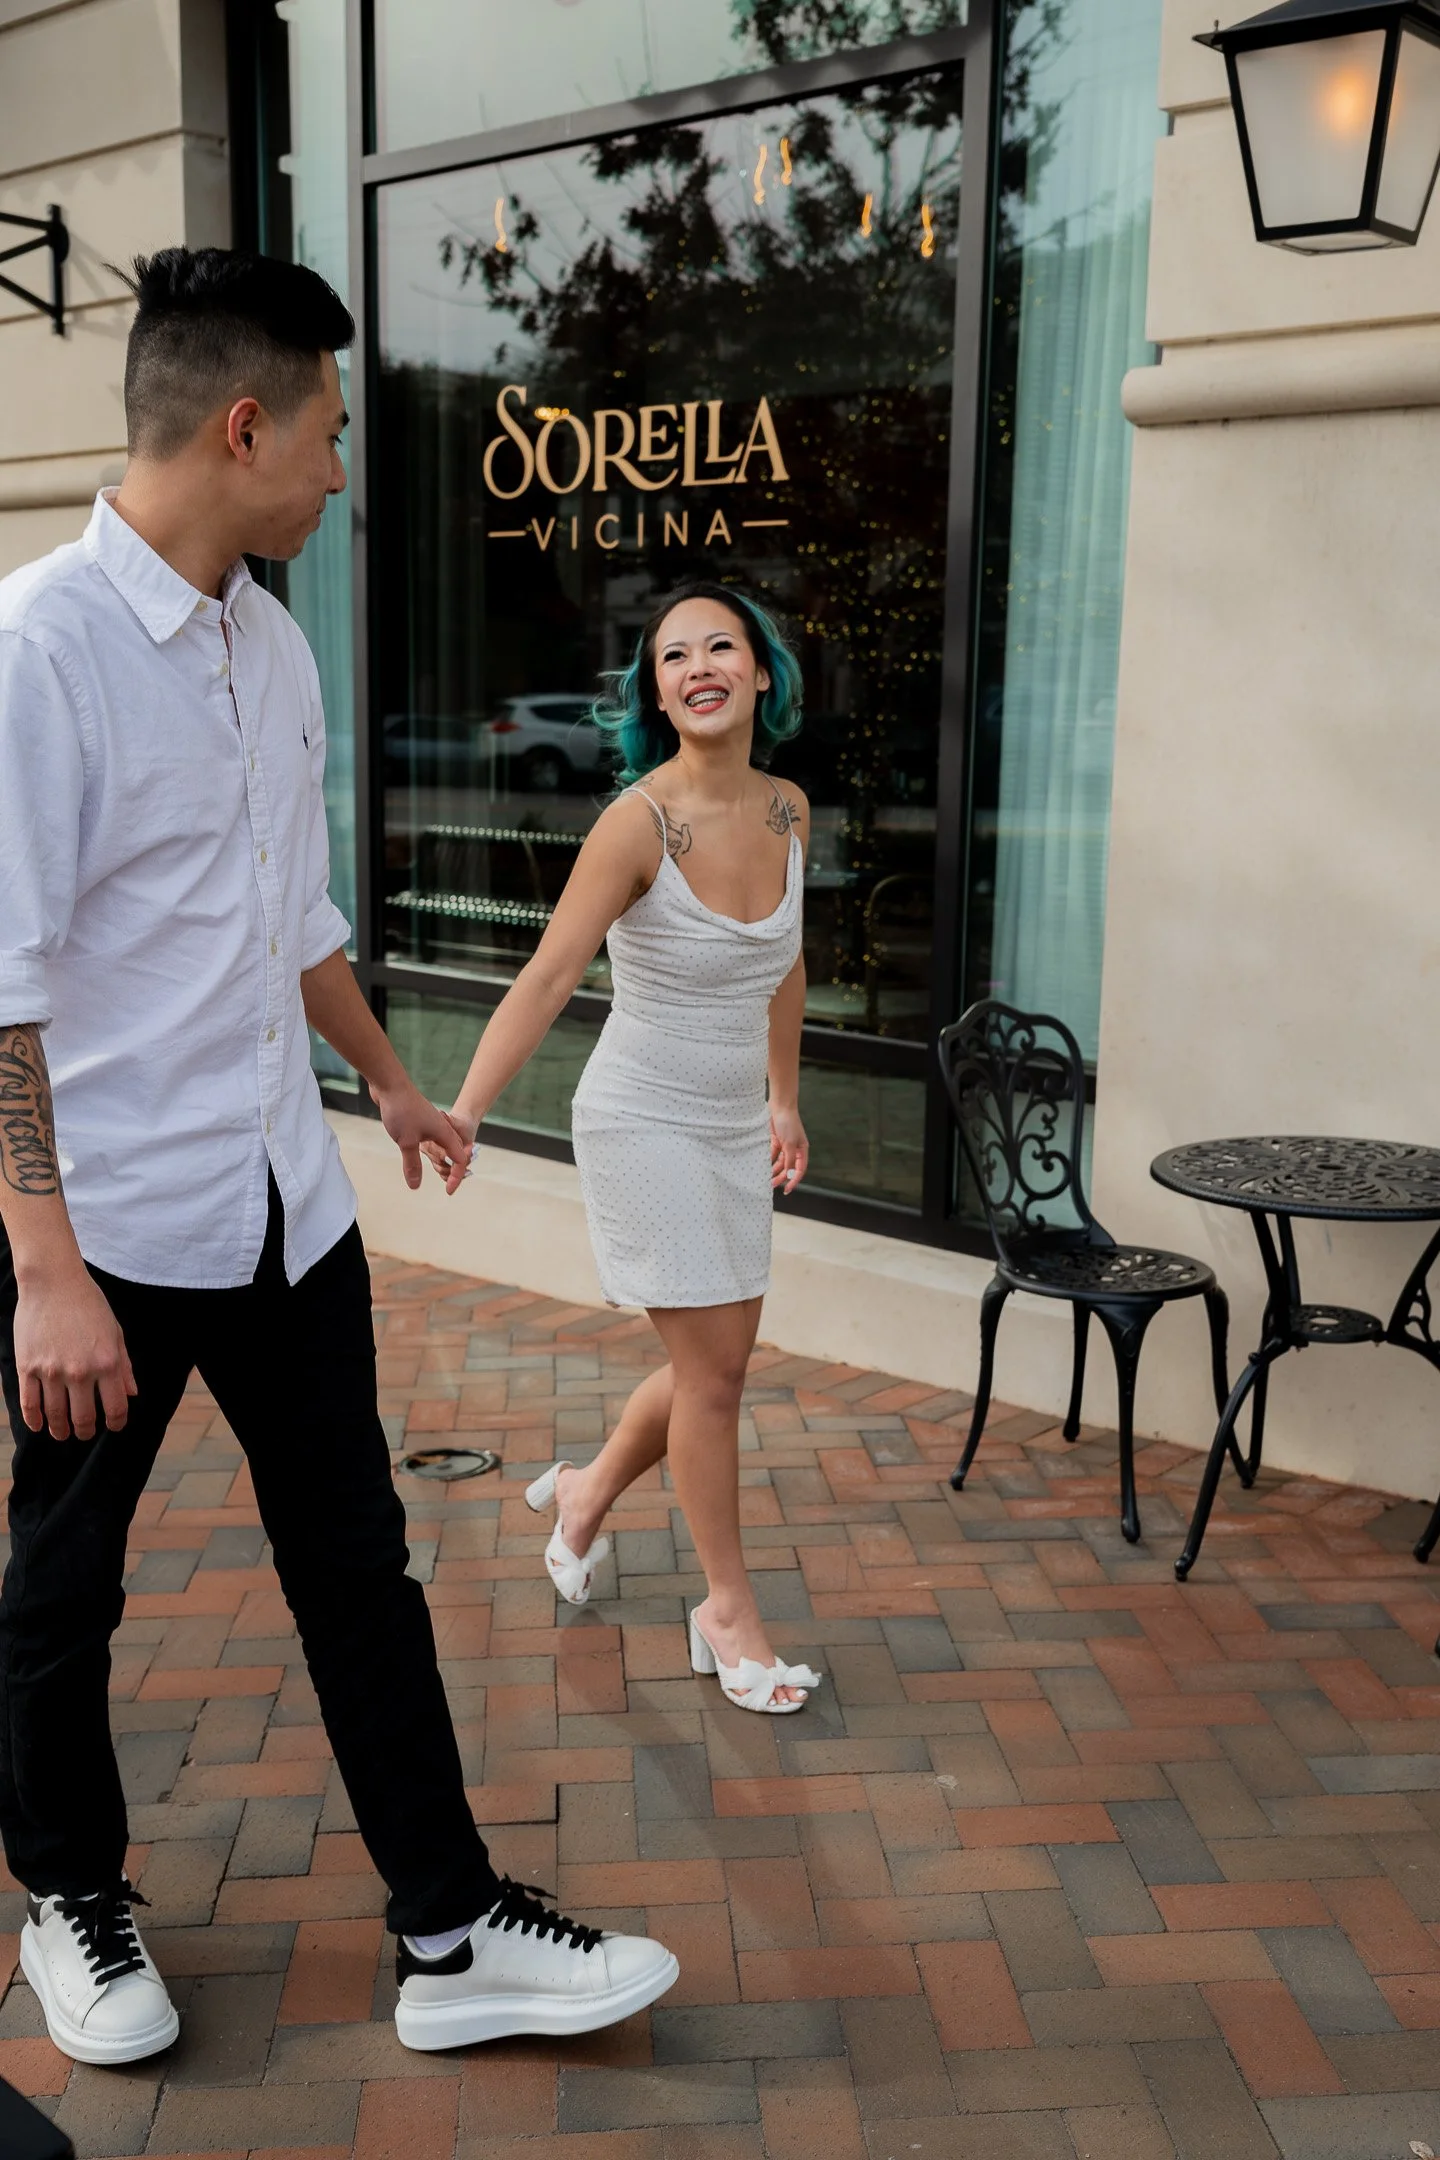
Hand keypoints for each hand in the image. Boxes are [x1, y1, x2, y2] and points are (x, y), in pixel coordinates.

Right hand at [14, 1269, 135, 1440]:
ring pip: (56, 1415)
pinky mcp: (28, 1367)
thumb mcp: (115, 1332)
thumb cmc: (89, 1304)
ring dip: (60, 1430)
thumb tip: (132, 1394)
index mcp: (107, 1362)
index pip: (115, 1407)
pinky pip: (30, 1403)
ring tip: (63, 1434)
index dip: (116, 1422)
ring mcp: (52, 1371)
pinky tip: (39, 1426)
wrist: (54, 1282)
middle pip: (84, 1417)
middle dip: (86, 1431)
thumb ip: (124, 1365)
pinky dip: (34, 1420)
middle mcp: (81, 1371)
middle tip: (85, 1434)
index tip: (114, 1426)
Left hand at [371, 1079, 472, 1191]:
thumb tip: (416, 1187)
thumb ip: (412, 1165)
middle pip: (454, 1151)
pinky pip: (428, 1137)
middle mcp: (441, 1127)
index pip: (459, 1159)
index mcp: (444, 1133)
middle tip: (446, 1183)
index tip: (448, 1191)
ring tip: (436, 1169)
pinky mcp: (418, 1118)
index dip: (456, 1176)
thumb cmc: (401, 1111)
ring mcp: (429, 1122)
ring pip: (440, 1143)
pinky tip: (417, 1150)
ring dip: (440, 1156)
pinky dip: (428, 1148)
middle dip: (451, 1167)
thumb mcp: (406, 1142)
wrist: (389, 1084)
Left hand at [770, 1104, 808, 1194]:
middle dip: (781, 1177)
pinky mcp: (774, 1141)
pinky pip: (771, 1154)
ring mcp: (784, 1145)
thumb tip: (789, 1175)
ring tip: (765, 1178)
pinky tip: (762, 1166)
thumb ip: (789, 1160)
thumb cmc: (788, 1123)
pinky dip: (768, 1160)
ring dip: (773, 1170)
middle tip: (771, 1185)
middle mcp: (793, 1149)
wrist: (779, 1106)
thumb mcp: (789, 1143)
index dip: (794, 1181)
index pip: (799, 1170)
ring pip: (779, 1162)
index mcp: (802, 1150)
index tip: (787, 1190)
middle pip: (788, 1168)